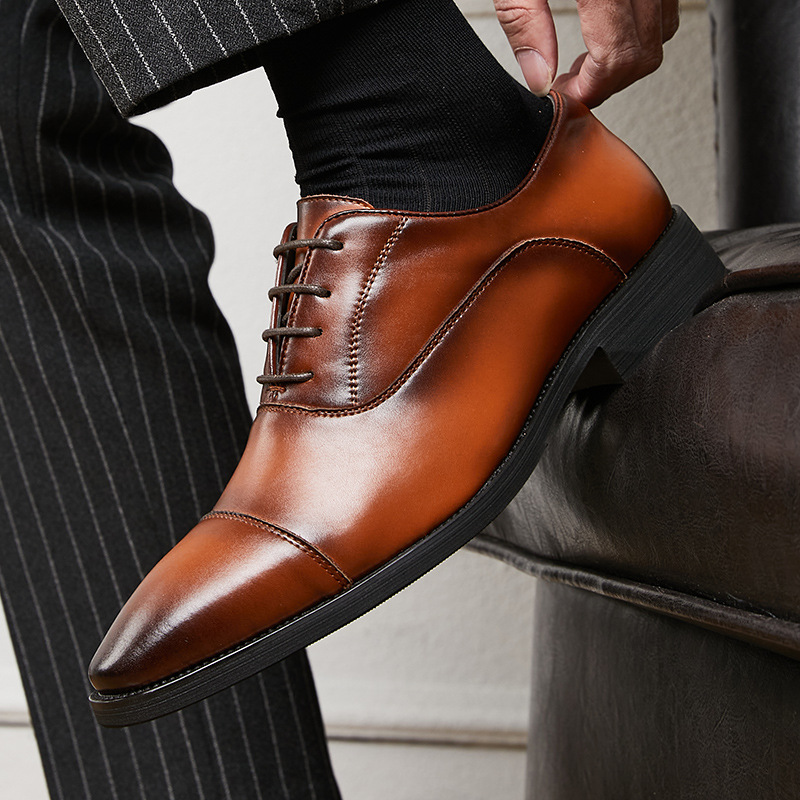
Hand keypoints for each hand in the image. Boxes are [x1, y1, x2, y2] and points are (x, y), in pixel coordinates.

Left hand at [493, 0, 679, 106]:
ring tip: (586, 59)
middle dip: (607, 82)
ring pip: (663, 30)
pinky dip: (641, 28)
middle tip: (571, 85)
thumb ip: (523, 23)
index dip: (590, 90)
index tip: (566, 98)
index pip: (616, 57)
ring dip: (627, 57)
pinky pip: (667, 5)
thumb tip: (538, 79)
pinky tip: (607, 29)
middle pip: (644, 52)